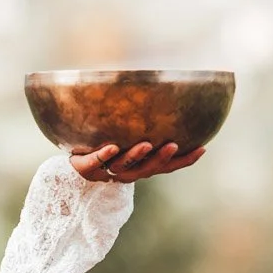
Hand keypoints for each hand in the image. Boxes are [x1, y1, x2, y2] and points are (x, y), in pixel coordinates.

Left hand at [70, 141, 206, 183]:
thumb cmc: (105, 149)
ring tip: (146, 144)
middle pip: (147, 169)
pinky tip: (111, 147)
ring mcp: (105, 170)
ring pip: (124, 166)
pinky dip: (103, 155)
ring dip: (136, 156)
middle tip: (172, 145)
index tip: (202, 149)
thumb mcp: (128, 139)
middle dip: (161, 158)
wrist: (70, 165)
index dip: (184, 160)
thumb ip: (148, 128)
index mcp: (139, 167)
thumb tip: (172, 101)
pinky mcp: (85, 166)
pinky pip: (95, 162)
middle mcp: (126, 172)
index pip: (166, 166)